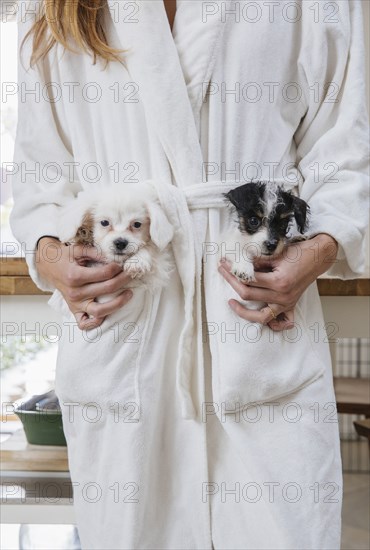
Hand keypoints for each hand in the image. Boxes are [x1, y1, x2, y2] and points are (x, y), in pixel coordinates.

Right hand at [36, 237, 133, 329]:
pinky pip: (85, 324)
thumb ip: (97, 252)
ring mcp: (75, 304)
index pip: (104, 273)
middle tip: (131, 274)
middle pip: (107, 289)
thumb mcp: (78, 249)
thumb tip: (115, 257)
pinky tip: (107, 314)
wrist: (48, 265)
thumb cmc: (65, 256)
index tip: (123, 264)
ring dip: (118, 304)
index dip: (118, 268)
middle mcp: (75, 292)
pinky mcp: (74, 310)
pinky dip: (96, 323)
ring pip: (100, 311)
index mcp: (75, 276)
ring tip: (129, 294)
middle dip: (124, 280)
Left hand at [218, 233, 337, 330]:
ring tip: (231, 303)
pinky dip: (273, 324)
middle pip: (248, 295)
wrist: (318, 256)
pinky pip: (282, 322)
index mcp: (278, 282)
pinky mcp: (291, 305)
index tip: (224, 264)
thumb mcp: (275, 254)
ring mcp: (287, 303)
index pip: (247, 279)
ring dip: (243, 312)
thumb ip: (256, 261)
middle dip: (231, 282)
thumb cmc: (299, 252)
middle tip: (223, 272)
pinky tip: (261, 317)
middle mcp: (282, 296)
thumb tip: (238, 263)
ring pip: (261, 316)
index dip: (233, 271)